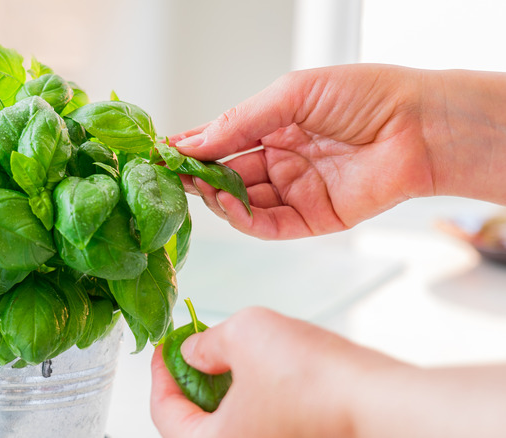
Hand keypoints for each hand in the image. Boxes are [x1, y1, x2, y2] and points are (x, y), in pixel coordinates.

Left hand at [150, 307, 403, 437]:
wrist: (376, 398)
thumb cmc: (312, 378)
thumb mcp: (242, 333)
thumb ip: (206, 343)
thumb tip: (193, 350)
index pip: (165, 413)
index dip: (161, 373)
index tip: (166, 347)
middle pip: (194, 423)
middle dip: (190, 381)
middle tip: (193, 348)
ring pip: (227, 424)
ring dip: (219, 389)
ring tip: (226, 354)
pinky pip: (255, 425)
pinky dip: (248, 398)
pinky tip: (257, 370)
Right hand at [170, 65, 505, 238]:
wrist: (420, 126)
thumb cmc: (365, 96)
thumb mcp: (291, 95)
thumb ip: (240, 121)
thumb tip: (192, 141)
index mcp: (274, 126)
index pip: (222, 140)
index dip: (192, 146)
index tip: (162, 152)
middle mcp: (280, 160)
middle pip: (226, 174)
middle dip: (198, 175)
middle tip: (171, 174)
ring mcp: (294, 191)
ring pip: (241, 202)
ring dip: (216, 197)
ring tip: (199, 187)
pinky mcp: (311, 219)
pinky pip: (268, 225)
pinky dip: (243, 219)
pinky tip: (228, 205)